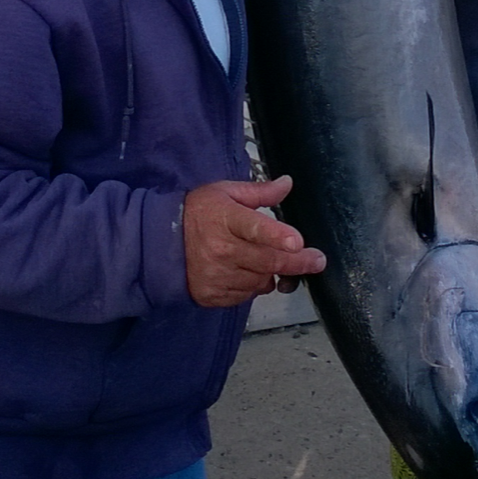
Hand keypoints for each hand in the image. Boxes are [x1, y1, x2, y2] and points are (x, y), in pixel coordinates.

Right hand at [183, 174, 325, 308]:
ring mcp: (216, 275)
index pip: (255, 228)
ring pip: (260, 281)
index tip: (298, 242)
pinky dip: (254, 286)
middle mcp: (221, 250)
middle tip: (317, 261)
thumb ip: (260, 192)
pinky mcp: (212, 295)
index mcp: (225, 218)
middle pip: (267, 261)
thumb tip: (288, 183)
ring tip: (269, 260)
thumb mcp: (226, 193)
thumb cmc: (198, 212)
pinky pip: (246, 296)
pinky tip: (248, 272)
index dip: (278, 236)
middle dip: (297, 262)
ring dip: (271, 273)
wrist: (160, 242)